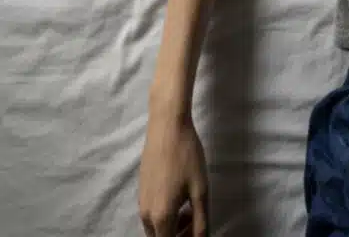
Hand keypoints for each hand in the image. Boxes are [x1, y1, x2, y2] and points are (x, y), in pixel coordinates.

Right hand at [139, 104, 209, 236]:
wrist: (166, 128)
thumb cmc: (186, 157)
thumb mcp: (200, 190)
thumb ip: (201, 220)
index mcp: (161, 218)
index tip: (198, 230)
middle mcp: (146, 215)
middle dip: (179, 234)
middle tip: (197, 219)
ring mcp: (141, 202)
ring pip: (156, 226)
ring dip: (173, 224)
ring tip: (192, 207)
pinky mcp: (141, 190)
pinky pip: (152, 213)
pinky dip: (166, 213)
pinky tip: (181, 195)